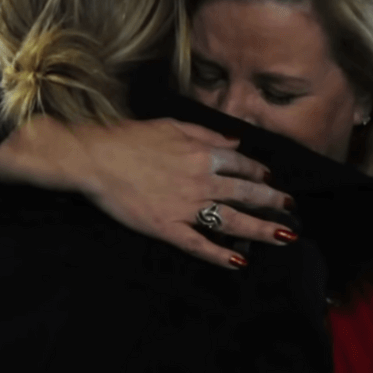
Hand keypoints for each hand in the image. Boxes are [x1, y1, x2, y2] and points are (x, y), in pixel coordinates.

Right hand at [0, 116, 294, 268]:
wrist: (96, 158)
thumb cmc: (128, 138)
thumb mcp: (170, 125)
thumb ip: (206, 134)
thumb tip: (235, 143)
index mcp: (201, 154)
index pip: (241, 165)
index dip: (260, 172)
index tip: (271, 178)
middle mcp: (200, 181)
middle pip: (246, 194)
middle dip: (272, 202)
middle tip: (290, 209)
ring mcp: (185, 207)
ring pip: (231, 221)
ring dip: (260, 230)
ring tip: (283, 237)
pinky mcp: (167, 227)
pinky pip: (199, 244)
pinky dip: (220, 255)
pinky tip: (238, 262)